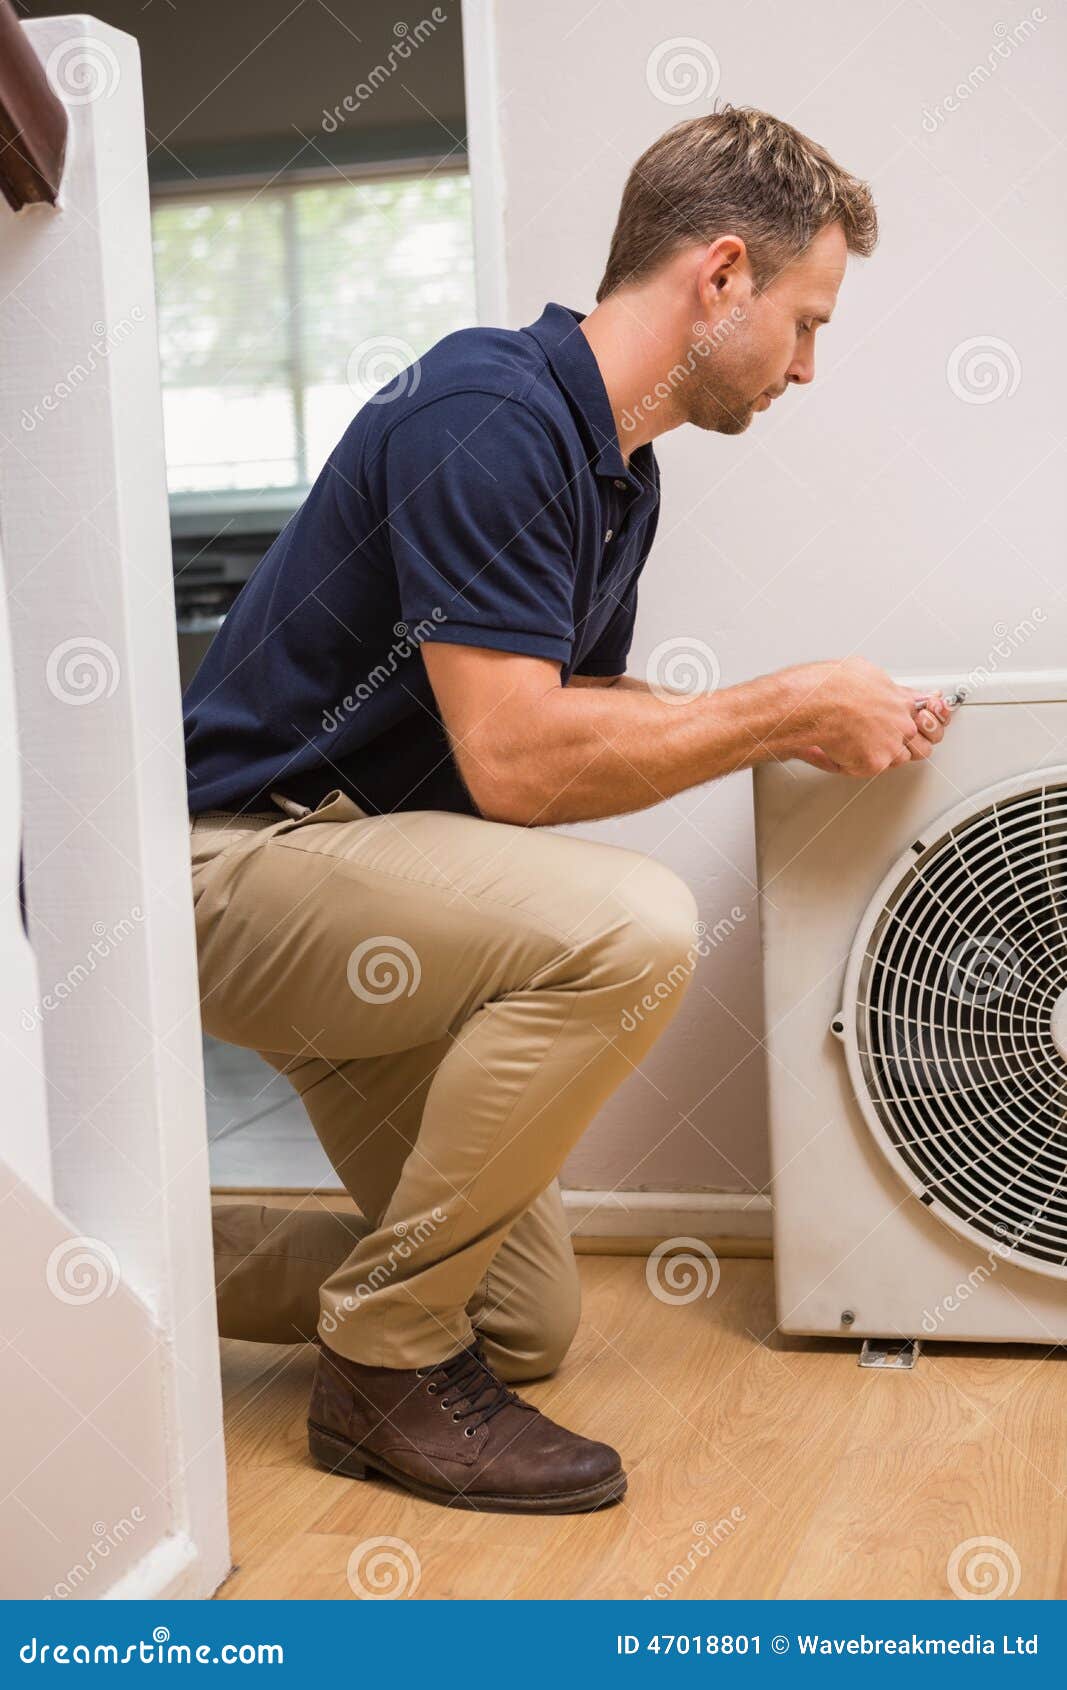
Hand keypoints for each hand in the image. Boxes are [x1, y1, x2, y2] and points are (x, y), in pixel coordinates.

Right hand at [781, 659, 952, 777]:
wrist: (815, 703)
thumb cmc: (831, 685)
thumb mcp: (865, 671)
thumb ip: (882, 685)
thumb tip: (882, 685)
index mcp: (902, 700)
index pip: (930, 713)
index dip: (930, 720)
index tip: (927, 719)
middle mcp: (902, 724)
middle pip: (923, 744)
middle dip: (911, 744)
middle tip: (890, 741)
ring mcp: (891, 745)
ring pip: (900, 760)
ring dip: (884, 756)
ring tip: (860, 744)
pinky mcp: (875, 763)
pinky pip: (873, 770)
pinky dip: (856, 764)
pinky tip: (844, 750)